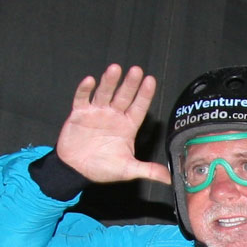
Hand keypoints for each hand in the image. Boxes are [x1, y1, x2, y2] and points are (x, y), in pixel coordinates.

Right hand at [54, 64, 169, 184]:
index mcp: (127, 126)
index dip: (144, 95)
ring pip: (104, 93)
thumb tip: (169, 178)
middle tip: (137, 70)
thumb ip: (147, 170)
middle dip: (130, 83)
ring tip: (115, 69)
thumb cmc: (103, 168)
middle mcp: (114, 116)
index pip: (139, 108)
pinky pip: (82, 99)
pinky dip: (85, 90)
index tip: (151, 80)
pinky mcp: (79, 114)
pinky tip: (90, 81)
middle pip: (123, 96)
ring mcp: (96, 113)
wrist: (77, 169)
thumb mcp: (128, 169)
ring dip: (109, 82)